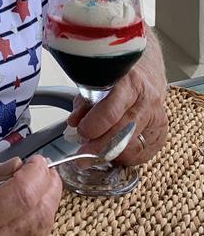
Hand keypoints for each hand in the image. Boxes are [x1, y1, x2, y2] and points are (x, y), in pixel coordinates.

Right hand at [0, 156, 61, 235]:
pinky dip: (39, 221)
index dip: (36, 175)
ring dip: (49, 203)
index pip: (19, 198)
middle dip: (48, 187)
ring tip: (43, 181)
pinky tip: (34, 203)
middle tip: (44, 167)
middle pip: (35, 215)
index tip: (37, 159)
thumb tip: (18, 166)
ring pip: (39, 231)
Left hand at [68, 32, 167, 164]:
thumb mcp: (98, 83)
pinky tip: (113, 151)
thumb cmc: (118, 81)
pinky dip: (124, 157)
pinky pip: (142, 154)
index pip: (112, 110)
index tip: (81, 132)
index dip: (94, 125)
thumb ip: (85, 103)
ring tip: (95, 152)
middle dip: (99, 146)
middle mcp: (147, 101)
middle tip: (82, 155)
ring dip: (111, 154)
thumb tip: (74, 122)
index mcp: (129, 83)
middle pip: (122, 132)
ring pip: (132, 146)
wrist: (145, 78)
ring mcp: (157, 118)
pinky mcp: (161, 133)